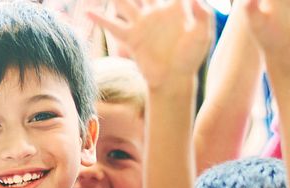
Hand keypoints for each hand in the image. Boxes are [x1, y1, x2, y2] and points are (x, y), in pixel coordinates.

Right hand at [88, 0, 212, 90]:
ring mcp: (141, 24)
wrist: (174, 78)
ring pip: (124, 3)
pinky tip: (88, 12)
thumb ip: (202, 15)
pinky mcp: (132, 38)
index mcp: (174, 8)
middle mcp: (155, 12)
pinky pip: (113, 27)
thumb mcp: (202, 35)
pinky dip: (100, 19)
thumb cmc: (190, 57)